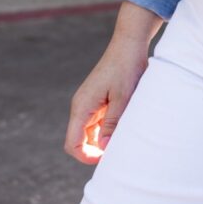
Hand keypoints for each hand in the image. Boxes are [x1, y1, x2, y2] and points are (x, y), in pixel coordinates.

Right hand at [64, 35, 150, 163]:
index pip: (72, 143)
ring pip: (90, 133)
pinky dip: (108, 128)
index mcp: (82, 107)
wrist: (129, 44)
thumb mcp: (123, 98)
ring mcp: (89, 103)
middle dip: (96, 150)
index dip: (86, 157)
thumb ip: (112, 123)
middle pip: (80, 140)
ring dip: (104, 139)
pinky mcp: (98, 100)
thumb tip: (103, 149)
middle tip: (119, 151)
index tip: (106, 159)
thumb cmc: (126, 68)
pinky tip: (124, 126)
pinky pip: (98, 122)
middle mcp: (81, 106)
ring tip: (124, 137)